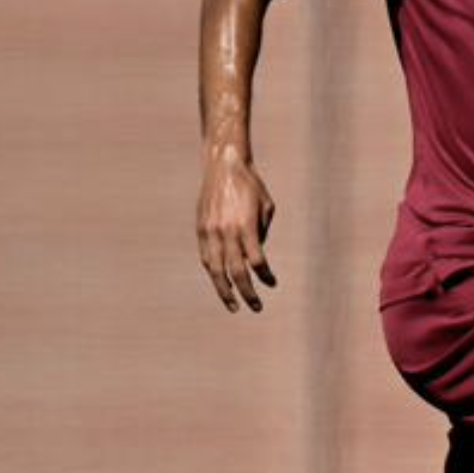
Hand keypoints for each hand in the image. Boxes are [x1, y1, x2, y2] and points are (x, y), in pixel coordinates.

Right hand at [197, 151, 277, 311]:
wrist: (223, 165)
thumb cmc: (251, 185)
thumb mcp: (266, 207)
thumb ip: (260, 234)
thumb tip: (254, 258)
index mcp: (245, 226)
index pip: (256, 261)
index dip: (265, 276)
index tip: (272, 283)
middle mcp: (226, 231)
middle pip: (236, 271)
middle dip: (246, 292)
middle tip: (256, 307)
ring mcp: (210, 231)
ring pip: (216, 269)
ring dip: (225, 290)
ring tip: (233, 305)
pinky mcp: (201, 229)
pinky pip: (206, 257)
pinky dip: (213, 273)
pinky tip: (220, 283)